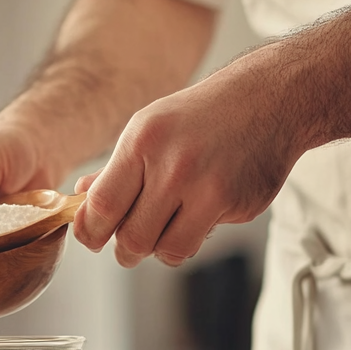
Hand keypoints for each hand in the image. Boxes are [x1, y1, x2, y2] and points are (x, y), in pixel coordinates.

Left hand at [72, 56, 304, 266]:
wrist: (268, 99)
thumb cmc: (202, 115)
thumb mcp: (148, 128)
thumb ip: (115, 169)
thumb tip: (81, 199)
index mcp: (143, 142)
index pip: (102, 206)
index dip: (91, 232)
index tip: (92, 237)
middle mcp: (174, 165)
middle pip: (132, 239)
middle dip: (125, 250)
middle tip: (128, 245)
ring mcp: (208, 188)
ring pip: (166, 250)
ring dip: (159, 248)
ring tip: (163, 230)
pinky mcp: (237, 205)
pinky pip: (199, 242)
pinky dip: (192, 237)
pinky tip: (198, 213)